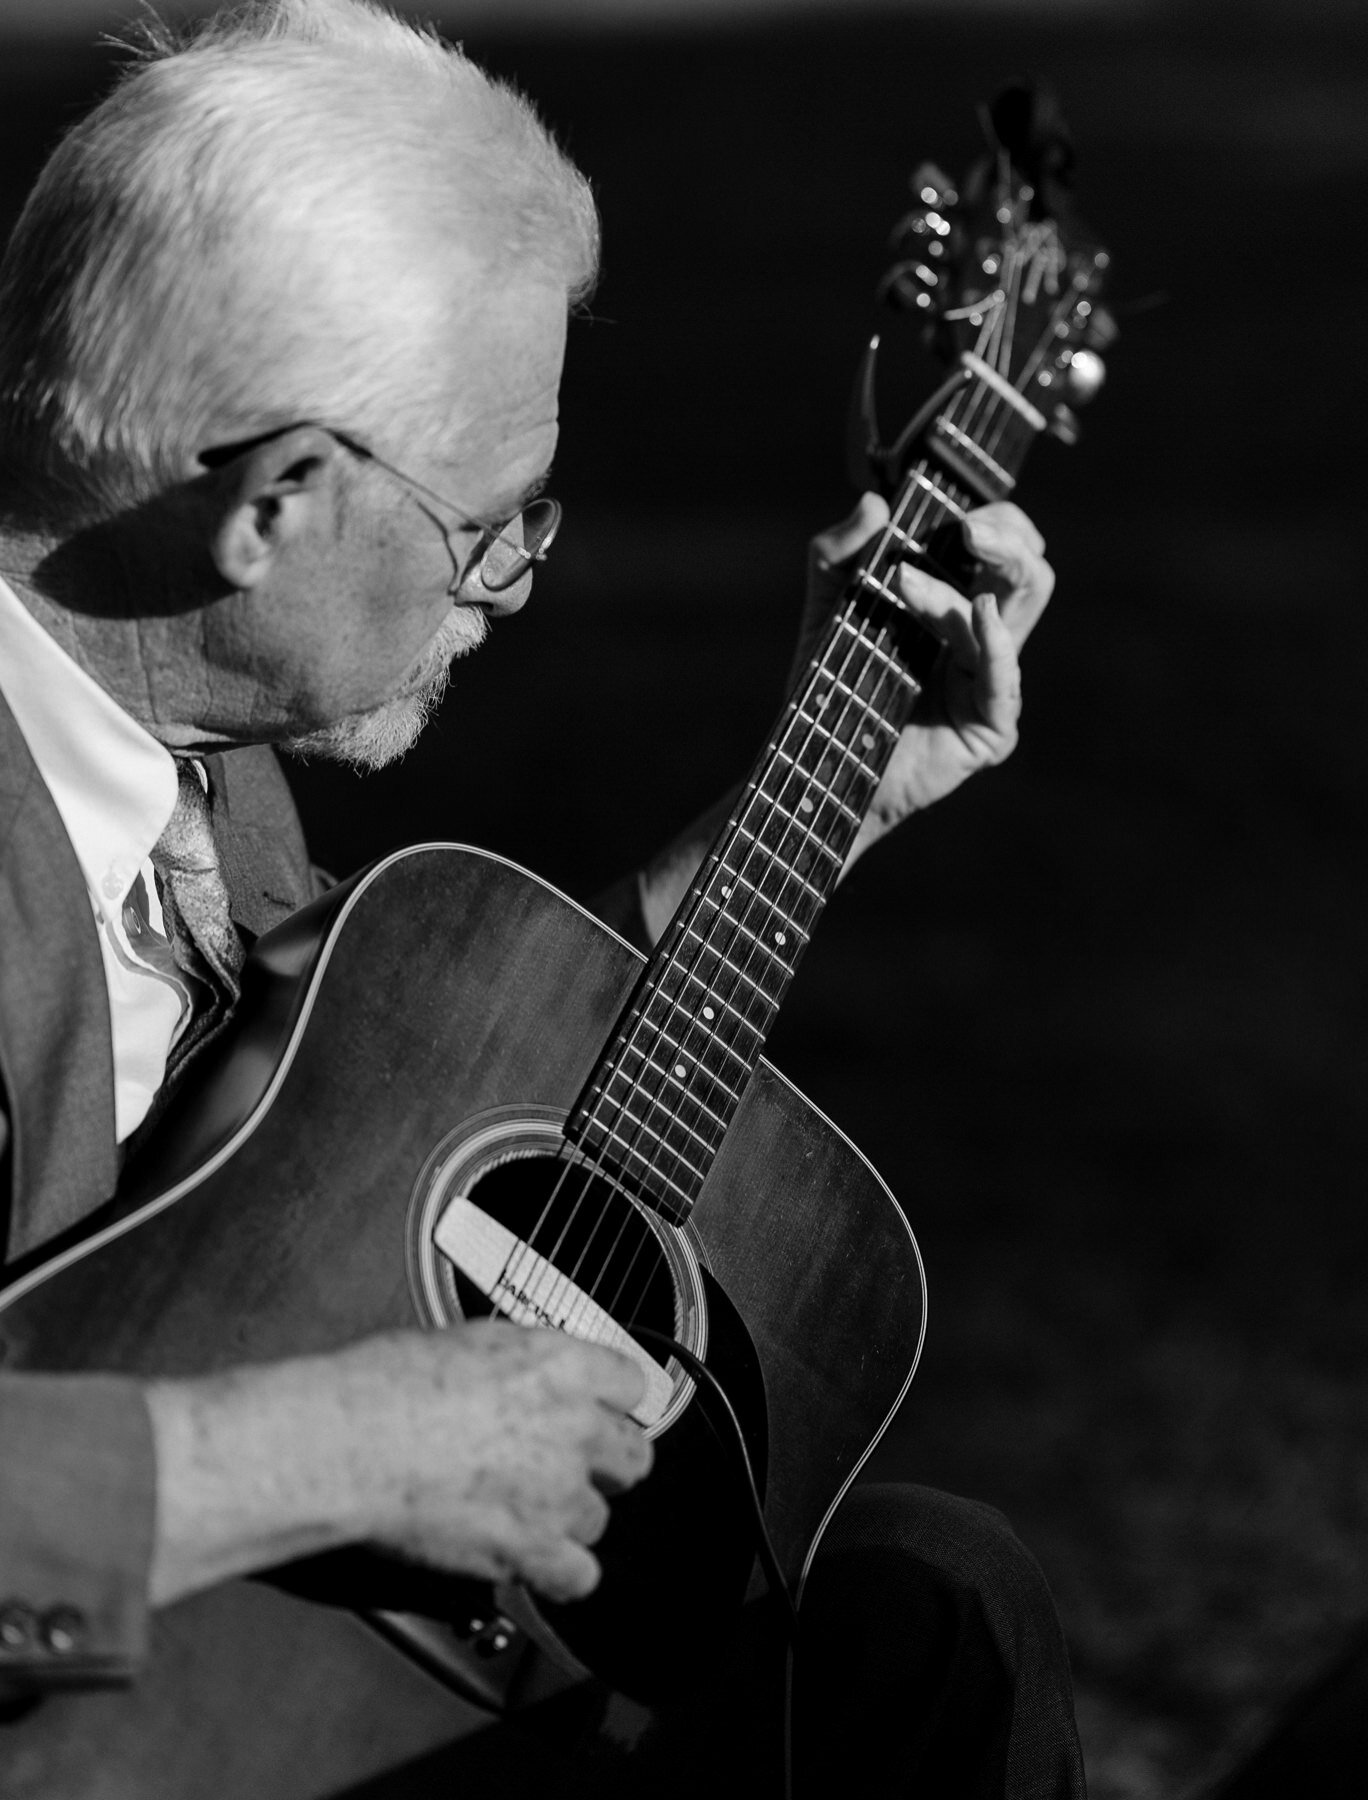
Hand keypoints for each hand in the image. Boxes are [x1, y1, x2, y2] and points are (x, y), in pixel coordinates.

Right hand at [146, 1320, 652, 1608]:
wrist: (348, 1442)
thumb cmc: (383, 1386)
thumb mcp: (466, 1343)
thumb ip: (517, 1364)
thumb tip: (520, 1377)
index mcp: (561, 1364)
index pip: (632, 1384)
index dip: (612, 1403)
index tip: (600, 1412)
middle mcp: (573, 1427)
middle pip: (630, 1457)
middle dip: (602, 1464)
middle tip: (566, 1465)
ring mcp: (556, 1492)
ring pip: (598, 1518)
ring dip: (568, 1517)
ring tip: (524, 1511)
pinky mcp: (529, 1549)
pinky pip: (578, 1576)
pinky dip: (557, 1574)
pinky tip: (532, 1561)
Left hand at [803, 493, 1053, 863]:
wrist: (818, 768)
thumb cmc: (832, 691)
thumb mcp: (825, 612)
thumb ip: (835, 556)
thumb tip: (873, 503)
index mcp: (961, 605)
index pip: (1006, 545)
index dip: (996, 519)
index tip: (956, 509)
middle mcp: (986, 639)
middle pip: (1030, 570)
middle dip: (1006, 537)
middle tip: (966, 527)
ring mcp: (993, 682)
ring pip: (1015, 611)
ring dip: (961, 588)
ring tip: (906, 581)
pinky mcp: (991, 726)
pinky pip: (1003, 679)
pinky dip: (993, 642)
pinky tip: (981, 614)